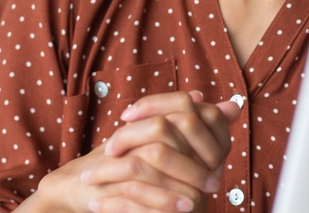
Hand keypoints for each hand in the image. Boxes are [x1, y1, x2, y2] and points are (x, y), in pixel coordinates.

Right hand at [22, 91, 240, 212]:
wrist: (76, 184)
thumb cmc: (124, 161)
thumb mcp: (160, 142)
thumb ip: (197, 125)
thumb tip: (231, 106)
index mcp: (144, 121)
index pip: (175, 113)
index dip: (198, 134)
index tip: (220, 159)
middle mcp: (128, 133)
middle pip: (164, 137)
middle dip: (191, 164)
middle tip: (213, 184)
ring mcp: (113, 158)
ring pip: (148, 165)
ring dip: (175, 186)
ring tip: (196, 204)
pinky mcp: (102, 182)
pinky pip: (131, 192)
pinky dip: (156, 202)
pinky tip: (175, 210)